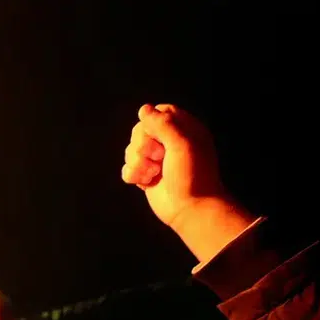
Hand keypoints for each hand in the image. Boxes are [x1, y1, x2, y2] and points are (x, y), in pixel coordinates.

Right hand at [120, 104, 222, 227]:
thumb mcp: (182, 143)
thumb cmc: (191, 175)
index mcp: (183, 130)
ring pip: (131, 149)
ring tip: (154, 174)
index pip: (159, 112)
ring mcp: (156, 160)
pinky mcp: (146, 175)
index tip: (157, 136)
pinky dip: (133, 174)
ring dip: (138, 162)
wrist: (190, 209)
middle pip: (140, 131)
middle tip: (159, 158)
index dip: (152, 123)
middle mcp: (169, 143)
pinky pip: (127, 167)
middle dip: (143, 146)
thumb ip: (163, 123)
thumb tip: (143, 109)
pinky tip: (145, 182)